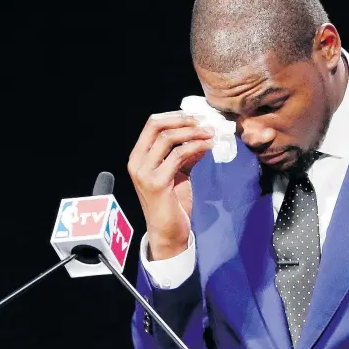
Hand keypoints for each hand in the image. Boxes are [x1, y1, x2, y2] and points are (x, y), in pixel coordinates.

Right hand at [127, 110, 213, 259]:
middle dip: (184, 120)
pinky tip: (209, 147)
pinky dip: (197, 146)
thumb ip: (186, 154)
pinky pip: (179, 155)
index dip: (175, 116)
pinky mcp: (158, 182)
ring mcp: (145, 172)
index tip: (196, 116)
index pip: (152, 124)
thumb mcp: (179, 172)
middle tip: (205, 122)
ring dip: (194, 132)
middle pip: (157, 126)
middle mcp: (137, 162)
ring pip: (169, 138)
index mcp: (138, 157)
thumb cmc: (172, 203)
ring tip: (211, 133)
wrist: (168, 232)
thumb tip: (204, 135)